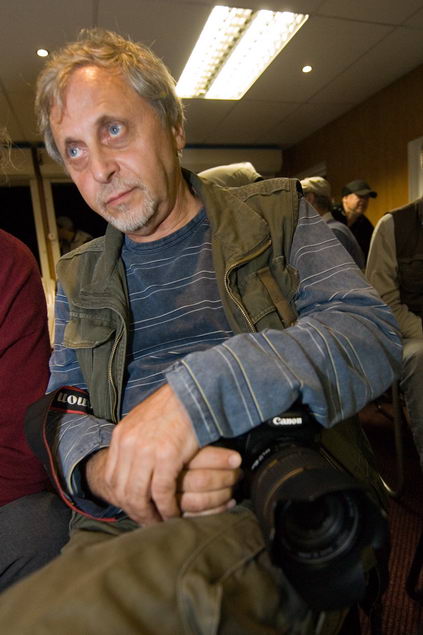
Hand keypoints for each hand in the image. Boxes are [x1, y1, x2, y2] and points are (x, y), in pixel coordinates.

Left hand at [85, 384, 240, 525]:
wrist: (193, 391)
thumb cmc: (174, 406)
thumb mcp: (144, 420)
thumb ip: (135, 441)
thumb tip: (132, 462)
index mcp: (121, 435)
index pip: (111, 477)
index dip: (121, 498)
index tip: (134, 508)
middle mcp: (128, 444)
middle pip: (122, 490)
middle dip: (134, 510)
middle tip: (147, 521)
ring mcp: (146, 450)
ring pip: (138, 495)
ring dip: (148, 513)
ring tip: (159, 521)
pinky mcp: (166, 456)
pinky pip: (161, 491)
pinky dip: (166, 507)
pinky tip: (173, 512)